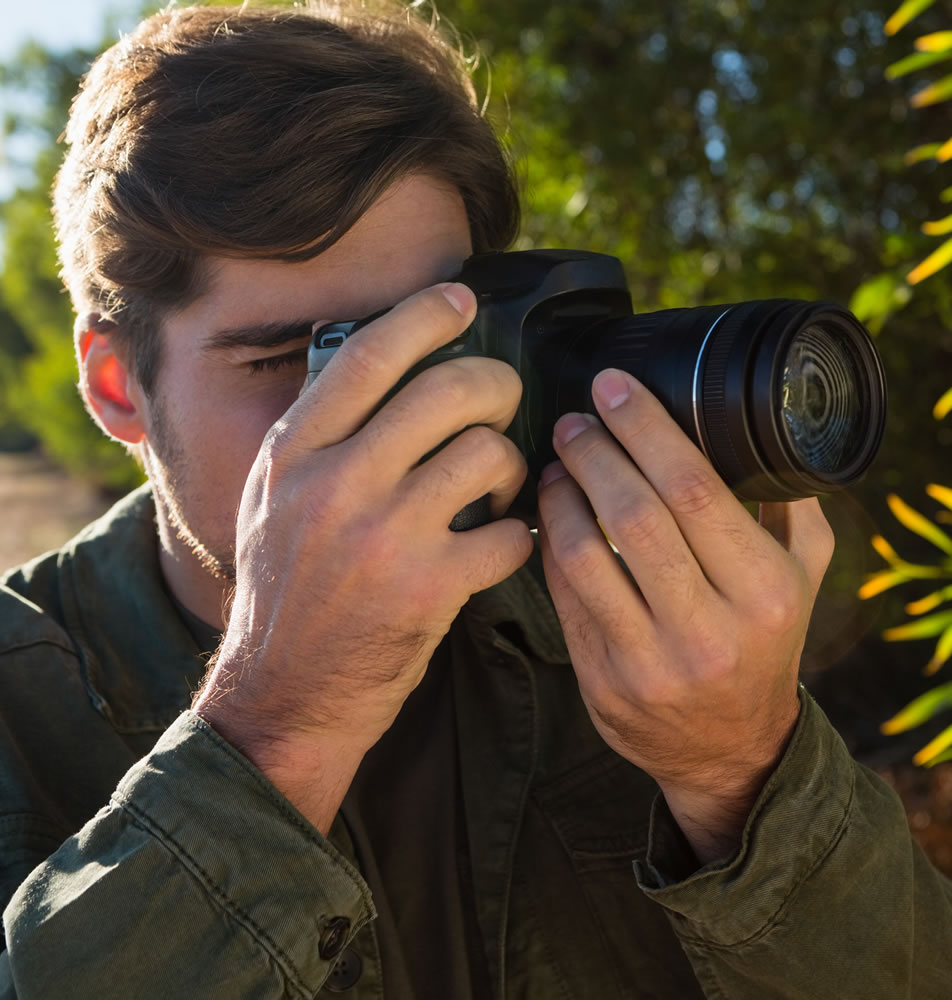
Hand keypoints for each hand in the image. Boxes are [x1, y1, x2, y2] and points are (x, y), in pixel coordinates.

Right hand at [193, 283, 532, 833]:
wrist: (285, 693)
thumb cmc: (287, 595)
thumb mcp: (275, 502)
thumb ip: (319, 441)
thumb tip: (387, 378)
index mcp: (294, 453)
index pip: (368, 356)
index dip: (424, 316)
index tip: (460, 300)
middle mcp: (335, 484)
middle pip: (446, 392)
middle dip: (494, 385)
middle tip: (504, 400)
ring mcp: (383, 536)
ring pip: (485, 455)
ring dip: (510, 464)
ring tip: (500, 483)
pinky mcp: (428, 588)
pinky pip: (509, 533)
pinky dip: (521, 533)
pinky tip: (507, 540)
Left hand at [536, 367, 833, 863]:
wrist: (729, 750)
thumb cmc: (765, 643)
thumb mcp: (803, 577)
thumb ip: (788, 504)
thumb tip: (754, 421)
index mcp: (766, 593)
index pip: (694, 489)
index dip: (645, 428)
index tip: (613, 387)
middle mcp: (710, 630)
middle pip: (633, 516)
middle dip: (594, 452)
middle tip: (573, 419)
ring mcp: (650, 662)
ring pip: (584, 554)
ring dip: (561, 495)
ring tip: (557, 461)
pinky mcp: (602, 682)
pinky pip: (563, 593)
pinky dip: (550, 541)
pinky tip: (551, 510)